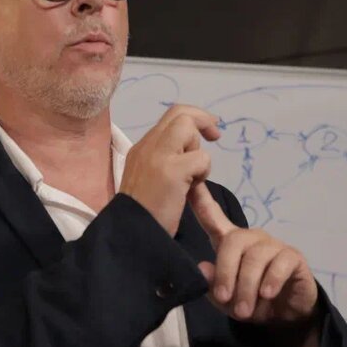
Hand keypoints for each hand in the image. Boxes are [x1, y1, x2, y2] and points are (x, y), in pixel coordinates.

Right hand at [118, 105, 220, 235]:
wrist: (130, 234)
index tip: (208, 131)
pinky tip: (190, 190)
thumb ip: (163, 160)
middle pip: (181, 113)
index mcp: (142, 147)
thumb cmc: (141, 213)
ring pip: (188, 128)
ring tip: (191, 178)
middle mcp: (148, 145)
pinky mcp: (171, 170)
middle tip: (215, 137)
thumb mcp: (147, 178)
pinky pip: (201, 157)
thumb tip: (187, 150)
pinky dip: (202, 172)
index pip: (171, 116)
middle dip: (203, 121)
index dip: (194, 118)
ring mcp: (158, 155)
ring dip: (199, 152)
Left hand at [188, 183, 318, 327]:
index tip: (191, 183)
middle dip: (226, 272)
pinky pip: (279, 264)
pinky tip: (267, 294)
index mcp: (230, 244)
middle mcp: (251, 239)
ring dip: (247, 286)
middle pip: (233, 241)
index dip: (200, 201)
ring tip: (245, 311)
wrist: (287, 314)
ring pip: (255, 257)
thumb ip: (214, 287)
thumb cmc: (252, 302)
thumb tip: (203, 268)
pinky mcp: (293, 257)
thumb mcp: (228, 301)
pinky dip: (271, 281)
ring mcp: (273, 245)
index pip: (212, 217)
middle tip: (225, 299)